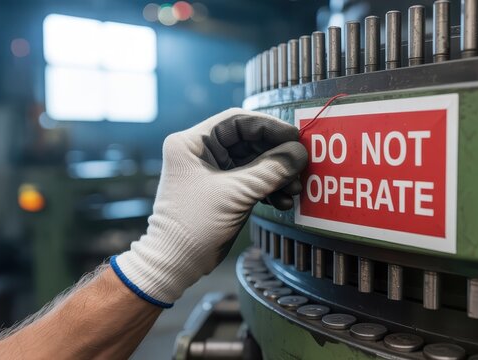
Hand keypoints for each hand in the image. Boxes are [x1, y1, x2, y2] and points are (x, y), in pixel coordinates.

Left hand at [111, 108, 307, 306]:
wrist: (176, 264)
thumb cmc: (194, 224)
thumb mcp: (237, 193)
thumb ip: (271, 170)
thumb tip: (301, 152)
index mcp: (193, 142)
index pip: (238, 121)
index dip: (270, 127)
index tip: (295, 137)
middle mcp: (201, 152)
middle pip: (249, 142)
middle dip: (277, 156)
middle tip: (300, 165)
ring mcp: (213, 172)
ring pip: (254, 163)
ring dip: (277, 175)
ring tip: (294, 189)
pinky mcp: (223, 191)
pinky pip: (252, 181)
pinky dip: (269, 189)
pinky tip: (283, 201)